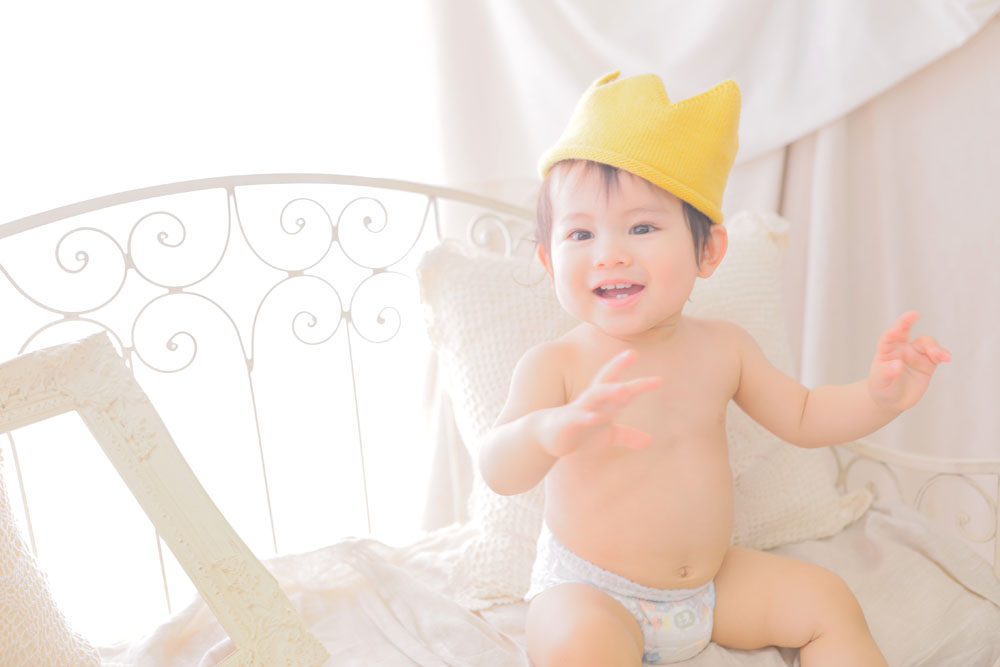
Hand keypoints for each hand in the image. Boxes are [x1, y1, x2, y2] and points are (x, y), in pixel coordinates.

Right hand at [541, 349, 661, 457]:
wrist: (545, 438)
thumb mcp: (606, 436)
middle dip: (618, 367)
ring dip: (608, 391)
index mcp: (601, 402)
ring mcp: (578, 410)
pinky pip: (576, 418)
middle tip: (633, 353)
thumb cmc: (578, 433)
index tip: (659, 380)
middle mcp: (590, 401)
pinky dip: (586, 417)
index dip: (639, 385)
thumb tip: (649, 442)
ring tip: (623, 389)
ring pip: (593, 396)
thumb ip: (626, 436)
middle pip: (607, 381)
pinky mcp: (566, 422)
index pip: (622, 388)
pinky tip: (595, 418)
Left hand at [868, 311, 950, 411]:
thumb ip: (887, 373)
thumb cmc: (881, 388)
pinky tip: (946, 357)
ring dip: (933, 346)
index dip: (897, 326)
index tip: (905, 319)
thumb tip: (898, 364)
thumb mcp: (880, 383)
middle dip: (908, 322)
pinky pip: (937, 355)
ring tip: (940, 356)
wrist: (892, 401)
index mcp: (886, 350)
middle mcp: (901, 349)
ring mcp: (915, 354)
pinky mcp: (927, 363)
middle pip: (906, 332)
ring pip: (926, 343)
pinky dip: (942, 354)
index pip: (890, 335)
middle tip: (914, 314)